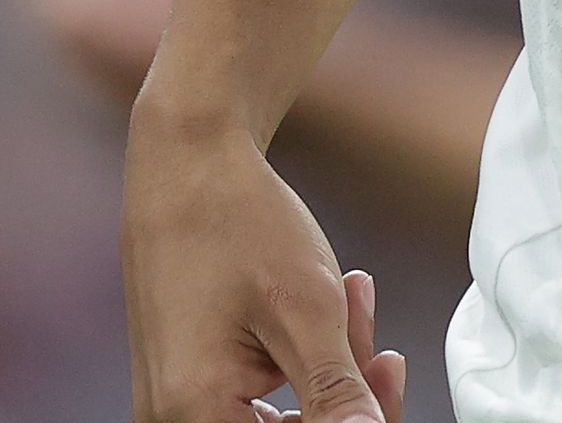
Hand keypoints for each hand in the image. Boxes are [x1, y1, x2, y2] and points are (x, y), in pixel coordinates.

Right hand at [121, 118, 408, 421]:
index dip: (356, 421)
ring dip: (330, 372)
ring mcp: (177, 406)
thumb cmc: (234, 221)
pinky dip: (301, 363)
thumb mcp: (306, 310)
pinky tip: (323, 311)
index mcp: (195, 415)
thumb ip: (339, 390)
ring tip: (346, 300)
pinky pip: (258, 397)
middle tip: (381, 342)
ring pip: (282, 418)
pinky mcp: (188, 386)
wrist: (187, 165)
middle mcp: (174, 420)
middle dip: (346, 391)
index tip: (386, 377)